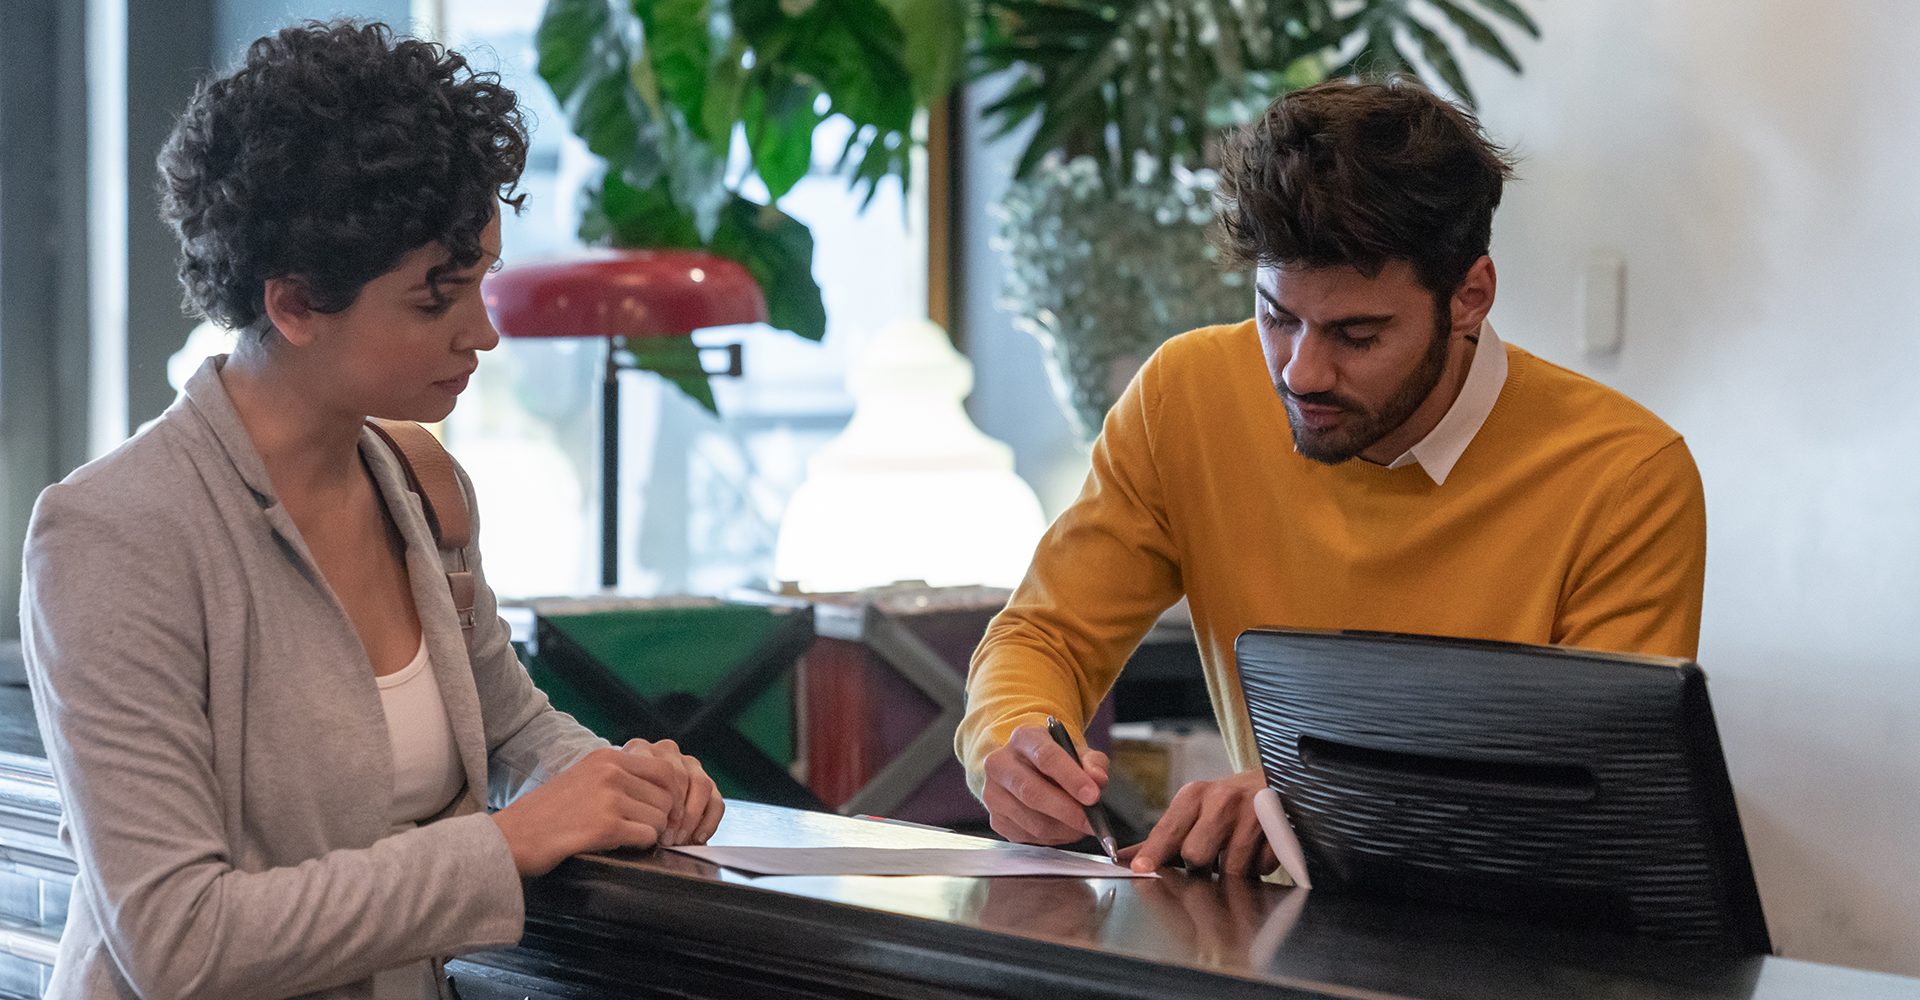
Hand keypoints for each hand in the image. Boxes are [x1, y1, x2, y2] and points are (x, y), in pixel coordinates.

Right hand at [490, 746, 691, 875]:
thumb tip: (662, 788)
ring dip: (648, 833)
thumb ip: (619, 775)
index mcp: (607, 757)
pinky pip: (647, 836)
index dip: (670, 793)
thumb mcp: (584, 777)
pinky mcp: (606, 826)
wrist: (513, 836)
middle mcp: (611, 771)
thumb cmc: (548, 813)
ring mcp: (609, 797)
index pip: (665, 769)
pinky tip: (618, 844)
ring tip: (624, 837)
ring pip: (660, 818)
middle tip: (642, 830)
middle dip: (660, 817)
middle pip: (666, 797)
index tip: (662, 810)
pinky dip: (639, 845)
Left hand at [622, 737, 724, 846]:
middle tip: (668, 838)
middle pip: (681, 777)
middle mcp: (667, 751)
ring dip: (693, 817)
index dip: (662, 802)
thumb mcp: (614, 800)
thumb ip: (626, 805)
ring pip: (702, 785)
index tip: (656, 829)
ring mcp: (689, 764)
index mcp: (641, 748)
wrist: (624, 801)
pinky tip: (697, 838)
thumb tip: (644, 831)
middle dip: (676, 813)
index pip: (660, 770)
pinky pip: (716, 800)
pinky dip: (709, 822)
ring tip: (680, 840)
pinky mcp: (707, 782)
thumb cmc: (616, 803)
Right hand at [980, 723, 1109, 844]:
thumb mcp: (1077, 752)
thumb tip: (1098, 780)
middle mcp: (1000, 763)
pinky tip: (1064, 828)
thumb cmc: (1055, 760)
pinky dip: (1053, 838)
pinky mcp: (995, 818)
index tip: (1093, 796)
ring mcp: (993, 793)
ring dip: (1063, 829)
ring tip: (1082, 825)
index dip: (1071, 778)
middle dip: (1067, 811)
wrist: (1027, 768)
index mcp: (1023, 738)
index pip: (1046, 757)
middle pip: (1033, 793)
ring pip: (1031, 820)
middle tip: (1092, 822)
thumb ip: (1093, 763)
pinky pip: (1027, 836)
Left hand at [1119, 769, 1276, 876]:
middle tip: (1210, 855)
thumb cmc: (1226, 803)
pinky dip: (1258, 868)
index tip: (1141, 868)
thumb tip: (1126, 859)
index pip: (1169, 829)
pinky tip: (1258, 849)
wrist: (1277, 782)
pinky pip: (1260, 869)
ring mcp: (1252, 814)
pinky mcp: (1279, 831)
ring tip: (1235, 850)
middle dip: (1200, 865)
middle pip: (1196, 855)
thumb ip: (1162, 837)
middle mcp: (1222, 800)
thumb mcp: (1193, 808)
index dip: (1154, 853)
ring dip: (1230, 871)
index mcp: (1195, 794)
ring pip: (1229, 869)